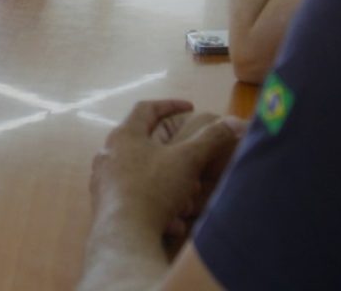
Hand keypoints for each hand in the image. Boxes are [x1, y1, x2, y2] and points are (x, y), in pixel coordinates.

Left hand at [90, 100, 243, 247]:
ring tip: (187, 199)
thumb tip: (236, 121)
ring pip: (143, 175)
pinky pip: (135, 197)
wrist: (124, 235)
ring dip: (168, 185)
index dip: (170, 105)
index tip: (190, 108)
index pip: (146, 109)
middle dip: (174, 155)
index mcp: (124, 135)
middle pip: (145, 144)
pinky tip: (172, 222)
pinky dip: (156, 204)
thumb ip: (211, 138)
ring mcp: (104, 180)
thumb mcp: (188, 160)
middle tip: (193, 163)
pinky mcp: (105, 205)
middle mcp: (108, 154)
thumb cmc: (153, 188)